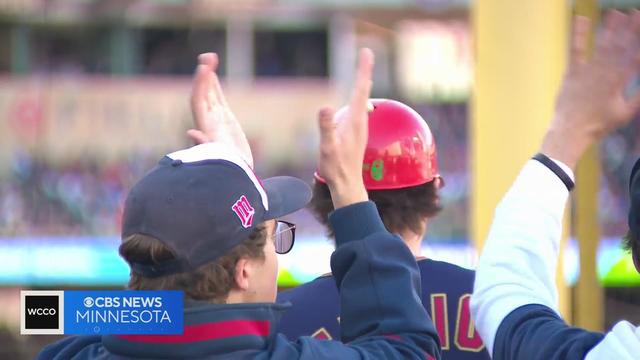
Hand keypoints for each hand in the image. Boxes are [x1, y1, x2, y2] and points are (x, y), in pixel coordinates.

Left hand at [188, 53, 253, 167]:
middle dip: (203, 75)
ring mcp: (216, 119)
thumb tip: (190, 133)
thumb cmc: (227, 170)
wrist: (237, 178)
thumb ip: (203, 145)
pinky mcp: (225, 120)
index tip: (204, 69)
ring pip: (209, 93)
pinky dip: (214, 86)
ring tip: (209, 57)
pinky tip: (212, 74)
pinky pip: (218, 99)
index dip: (199, 85)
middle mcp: (209, 120)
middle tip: (207, 56)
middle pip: (202, 93)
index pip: (199, 101)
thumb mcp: (217, 158)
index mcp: (206, 127)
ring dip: (208, 76)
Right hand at [317, 48, 373, 208]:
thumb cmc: (336, 167)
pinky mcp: (355, 133)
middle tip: (366, 53)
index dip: (362, 70)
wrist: (347, 185)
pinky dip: (358, 97)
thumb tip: (324, 107)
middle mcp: (360, 121)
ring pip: (362, 100)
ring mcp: (358, 127)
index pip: (360, 89)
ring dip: (362, 83)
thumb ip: (326, 127)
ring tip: (364, 71)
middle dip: (364, 71)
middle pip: (363, 91)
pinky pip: (358, 109)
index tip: (366, 52)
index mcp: (354, 120)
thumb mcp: (328, 147)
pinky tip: (357, 101)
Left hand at [541, 10, 639, 169]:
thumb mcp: (625, 112)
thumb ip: (639, 96)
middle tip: (636, 13)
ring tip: (616, 13)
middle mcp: (604, 73)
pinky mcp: (572, 72)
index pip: (634, 58)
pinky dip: (577, 35)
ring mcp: (587, 71)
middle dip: (629, 30)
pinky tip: (580, 19)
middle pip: (619, 47)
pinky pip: (575, 50)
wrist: (571, 131)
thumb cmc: (599, 124)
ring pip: (600, 46)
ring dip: (609, 29)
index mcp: (619, 82)